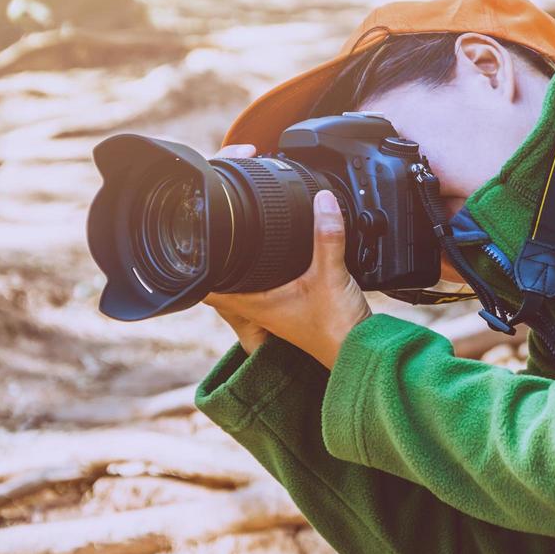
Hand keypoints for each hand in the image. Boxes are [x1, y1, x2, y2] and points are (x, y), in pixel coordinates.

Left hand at [204, 171, 371, 367]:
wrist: (359, 352)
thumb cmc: (338, 328)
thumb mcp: (332, 275)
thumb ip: (327, 237)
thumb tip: (323, 201)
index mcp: (255, 305)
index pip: (208, 288)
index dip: (197, 266)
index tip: (195, 243)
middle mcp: (259, 310)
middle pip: (219, 285)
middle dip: (215, 261)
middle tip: (214, 233)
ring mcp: (274, 311)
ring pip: (242, 286)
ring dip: (236, 268)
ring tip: (235, 241)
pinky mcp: (292, 308)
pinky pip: (265, 287)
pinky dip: (263, 272)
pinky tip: (275, 259)